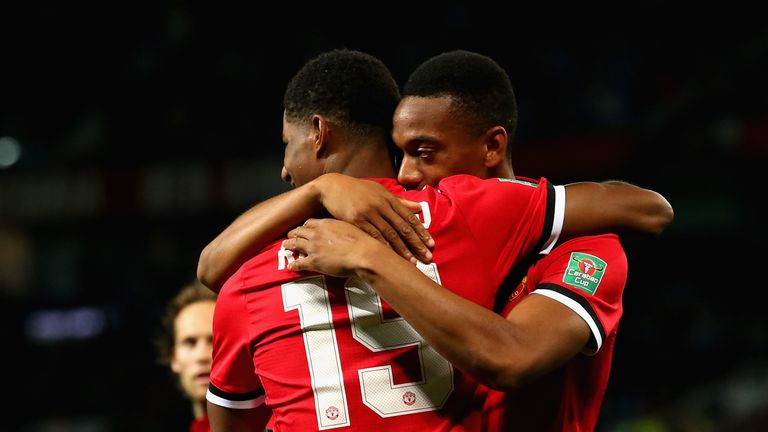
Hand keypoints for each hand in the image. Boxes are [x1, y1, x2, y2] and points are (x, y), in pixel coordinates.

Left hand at [284, 218, 395, 276]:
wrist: (364, 254)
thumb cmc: (364, 241)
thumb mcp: (353, 227)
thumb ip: (345, 228)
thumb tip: (350, 230)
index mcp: (326, 223)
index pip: (310, 222)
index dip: (306, 225)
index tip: (304, 227)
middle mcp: (317, 233)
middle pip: (300, 231)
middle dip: (294, 233)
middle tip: (289, 235)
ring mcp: (314, 247)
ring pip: (295, 244)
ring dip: (289, 245)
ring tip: (285, 246)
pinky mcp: (314, 262)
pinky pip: (299, 263)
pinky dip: (293, 264)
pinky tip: (290, 266)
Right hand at [315, 173, 432, 262]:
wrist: (331, 186)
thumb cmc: (356, 190)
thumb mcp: (379, 191)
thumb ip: (399, 201)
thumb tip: (419, 207)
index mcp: (389, 198)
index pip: (409, 218)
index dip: (421, 232)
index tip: (431, 244)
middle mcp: (382, 205)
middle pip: (403, 227)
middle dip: (416, 244)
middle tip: (428, 257)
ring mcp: (369, 212)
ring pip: (389, 234)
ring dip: (402, 249)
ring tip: (412, 262)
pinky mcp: (356, 219)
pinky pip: (372, 235)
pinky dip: (383, 247)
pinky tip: (390, 256)